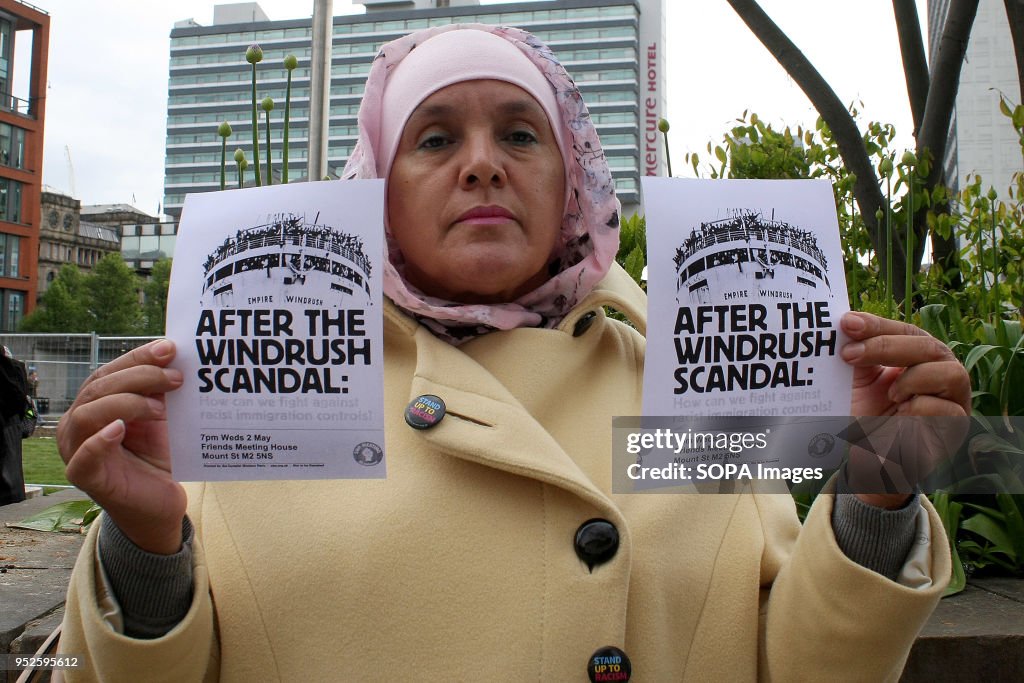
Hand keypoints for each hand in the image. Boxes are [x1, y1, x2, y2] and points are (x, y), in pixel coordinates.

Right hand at [57, 339, 185, 553]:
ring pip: (88, 414)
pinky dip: (100, 440)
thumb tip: (178, 358)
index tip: (169, 348)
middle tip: (176, 377)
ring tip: (161, 407)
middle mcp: (78, 423)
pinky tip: (120, 429)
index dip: (137, 357)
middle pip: (100, 387)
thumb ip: (161, 392)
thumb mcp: (162, 419)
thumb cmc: (157, 458)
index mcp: (95, 404)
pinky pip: (84, 456)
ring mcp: (76, 449)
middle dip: (140, 376)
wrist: (160, 504)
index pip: (110, 372)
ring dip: (127, 403)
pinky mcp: (84, 476)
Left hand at [839, 312, 970, 507]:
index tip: (848, 323)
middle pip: (929, 346)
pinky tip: (903, 416)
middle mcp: (942, 374)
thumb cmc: (867, 416)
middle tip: (850, 354)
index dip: (879, 325)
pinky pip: (947, 409)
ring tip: (891, 395)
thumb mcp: (857, 381)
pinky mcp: (956, 428)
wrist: (870, 461)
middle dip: (887, 346)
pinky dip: (920, 409)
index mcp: (920, 358)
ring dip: (912, 379)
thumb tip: (844, 321)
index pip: (906, 333)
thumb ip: (857, 353)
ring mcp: (954, 400)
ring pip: (951, 373)